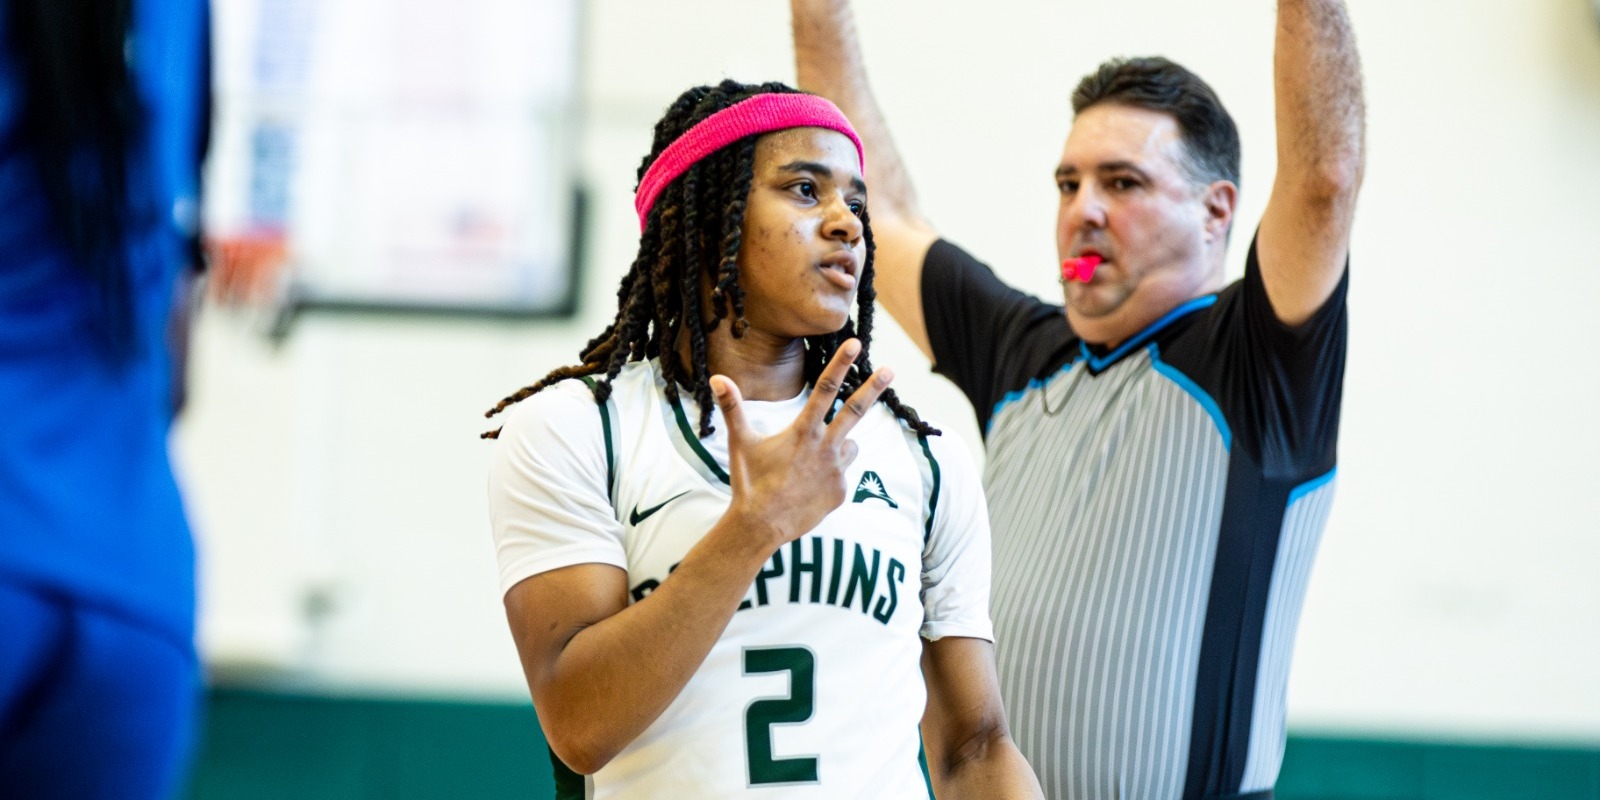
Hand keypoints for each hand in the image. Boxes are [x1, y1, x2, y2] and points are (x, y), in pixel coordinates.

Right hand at [710, 339, 893, 546]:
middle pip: (855, 410)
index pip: (825, 390)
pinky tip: (809, 487)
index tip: (855, 344)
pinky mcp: (841, 491)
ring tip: (811, 462)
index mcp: (803, 432)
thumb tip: (717, 377)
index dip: (840, 364)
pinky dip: (831, 475)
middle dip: (873, 387)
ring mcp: (836, 471)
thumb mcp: (740, 442)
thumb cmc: (750, 482)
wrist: (761, 526)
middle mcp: (825, 448)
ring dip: (839, 444)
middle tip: (890, 369)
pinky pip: (842, 474)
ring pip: (848, 445)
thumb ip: (733, 407)